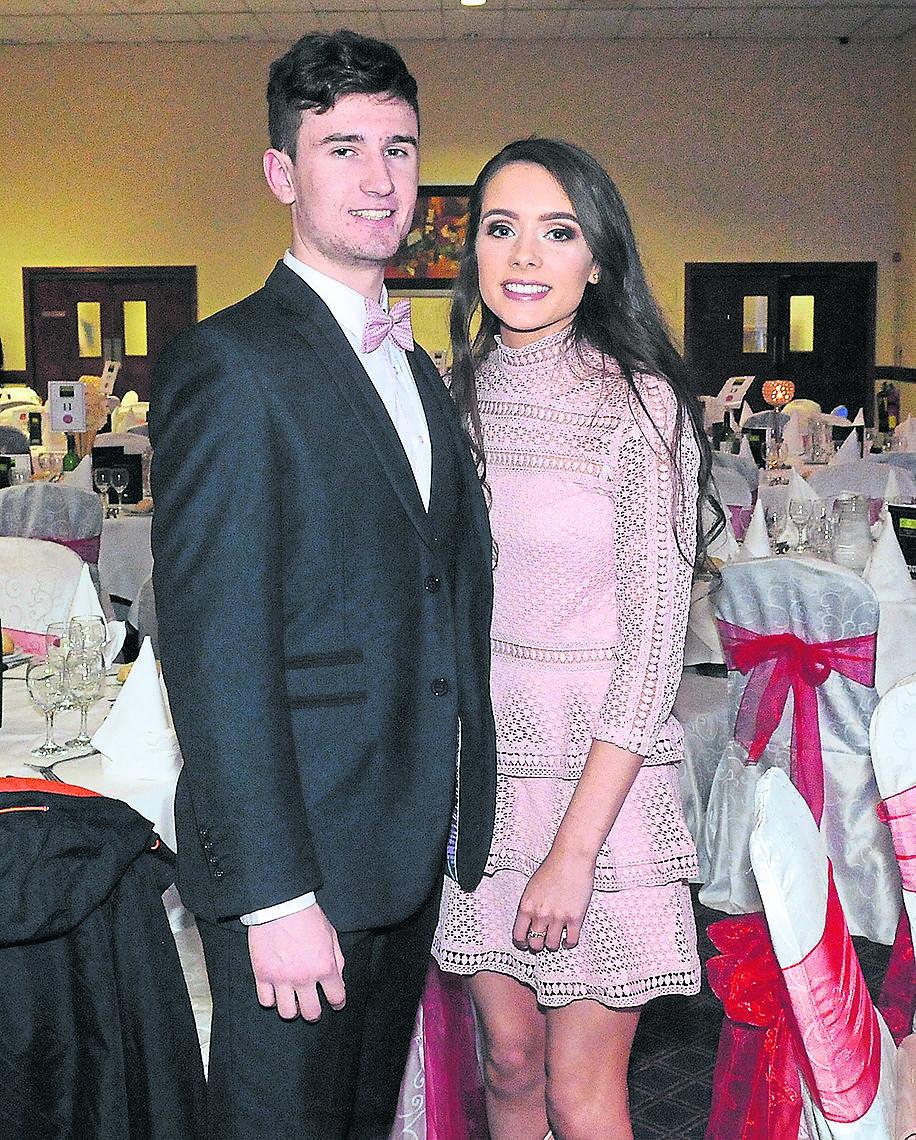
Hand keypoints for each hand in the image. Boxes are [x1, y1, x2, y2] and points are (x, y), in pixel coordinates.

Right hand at [247, 904, 345, 1020]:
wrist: (281, 903)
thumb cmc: (307, 915)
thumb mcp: (331, 934)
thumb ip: (337, 959)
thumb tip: (338, 978)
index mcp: (324, 966)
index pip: (336, 997)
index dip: (338, 1003)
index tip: (336, 1003)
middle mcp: (304, 977)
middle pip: (311, 1013)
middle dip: (314, 1013)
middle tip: (313, 1008)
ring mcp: (282, 978)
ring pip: (287, 1013)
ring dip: (292, 1010)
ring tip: (293, 1003)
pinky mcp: (262, 974)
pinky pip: (266, 1001)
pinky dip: (271, 1000)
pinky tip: (276, 993)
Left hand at [512, 851, 595, 952]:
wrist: (571, 857)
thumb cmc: (553, 867)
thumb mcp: (532, 887)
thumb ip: (530, 905)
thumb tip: (530, 921)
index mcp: (526, 906)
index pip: (518, 935)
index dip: (521, 943)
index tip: (525, 944)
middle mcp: (540, 914)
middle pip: (535, 944)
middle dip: (538, 944)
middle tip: (542, 941)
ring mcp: (558, 917)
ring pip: (552, 945)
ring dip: (554, 944)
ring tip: (556, 938)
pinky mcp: (575, 918)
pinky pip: (571, 941)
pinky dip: (569, 943)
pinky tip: (568, 939)